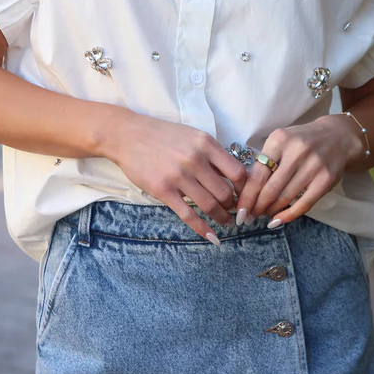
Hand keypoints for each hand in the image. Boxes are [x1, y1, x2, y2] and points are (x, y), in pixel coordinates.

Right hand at [112, 113, 247, 242]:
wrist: (129, 135)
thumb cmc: (164, 136)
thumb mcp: (193, 136)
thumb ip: (212, 155)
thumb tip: (234, 177)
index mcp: (206, 144)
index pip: (237, 172)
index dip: (245, 189)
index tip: (245, 196)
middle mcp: (195, 160)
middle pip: (225, 192)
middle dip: (233, 207)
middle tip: (235, 212)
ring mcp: (179, 176)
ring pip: (209, 205)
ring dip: (221, 218)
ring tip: (225, 222)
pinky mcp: (163, 190)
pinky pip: (188, 214)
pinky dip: (202, 228)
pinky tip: (212, 237)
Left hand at [234, 115, 365, 225]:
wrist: (337, 137)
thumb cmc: (301, 142)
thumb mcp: (280, 143)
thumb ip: (265, 162)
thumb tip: (245, 193)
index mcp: (279, 140)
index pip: (258, 174)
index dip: (246, 196)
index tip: (239, 210)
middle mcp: (296, 152)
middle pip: (270, 188)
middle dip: (256, 207)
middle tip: (248, 216)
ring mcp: (313, 166)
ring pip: (285, 197)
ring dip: (270, 211)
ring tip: (262, 215)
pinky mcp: (326, 179)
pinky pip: (304, 203)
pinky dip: (288, 215)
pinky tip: (278, 220)